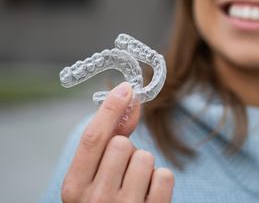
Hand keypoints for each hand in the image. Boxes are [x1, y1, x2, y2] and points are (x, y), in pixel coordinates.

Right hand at [61, 82, 174, 201]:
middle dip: (125, 151)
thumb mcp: (92, 179)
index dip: (110, 109)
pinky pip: (164, 175)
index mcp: (73, 189)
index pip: (92, 139)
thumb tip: (128, 96)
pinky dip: (160, 182)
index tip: (126, 88)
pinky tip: (148, 197)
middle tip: (121, 174)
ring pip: (145, 157)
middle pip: (121, 144)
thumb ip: (106, 140)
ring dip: (144, 168)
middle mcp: (95, 200)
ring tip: (134, 187)